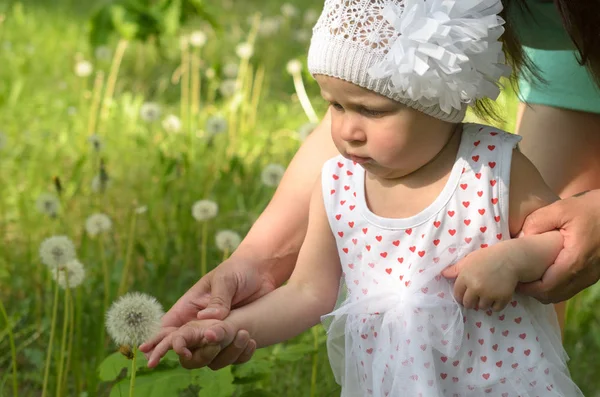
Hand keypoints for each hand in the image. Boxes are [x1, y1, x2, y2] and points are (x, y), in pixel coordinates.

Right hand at [139, 254, 276, 368]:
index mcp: (189, 307)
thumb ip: (217, 299)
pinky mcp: (235, 338)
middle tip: (195, 353)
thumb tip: (205, 318)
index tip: (152, 355)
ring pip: (209, 355)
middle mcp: (200, 324)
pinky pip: (233, 355)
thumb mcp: (225, 280)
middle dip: (188, 355)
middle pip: (185, 348)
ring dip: (220, 352)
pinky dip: (240, 354)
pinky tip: (251, 343)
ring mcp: (218, 333)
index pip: (168, 328)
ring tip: (237, 337)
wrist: (263, 272)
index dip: (157, 343)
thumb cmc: (238, 270)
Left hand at [442, 248, 518, 311]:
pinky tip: (497, 296)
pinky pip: (495, 309)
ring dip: (484, 303)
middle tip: (476, 296)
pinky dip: (496, 305)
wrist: (510, 258)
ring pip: (481, 307)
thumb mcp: (469, 260)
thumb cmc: (487, 257)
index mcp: (465, 278)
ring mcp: (489, 294)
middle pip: (468, 304)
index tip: (465, 295)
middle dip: (471, 301)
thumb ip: (456, 269)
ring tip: (488, 294)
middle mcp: (475, 288)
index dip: (460, 295)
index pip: (458, 294)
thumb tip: (443, 274)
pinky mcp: (502, 298)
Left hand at [517, 190, 599, 302]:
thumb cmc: (592, 207)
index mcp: (575, 261)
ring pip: (564, 293)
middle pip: (554, 296)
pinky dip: (557, 285)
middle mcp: (586, 273)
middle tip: (518, 278)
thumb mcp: (560, 209)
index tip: (513, 278)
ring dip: (545, 289)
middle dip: (533, 291)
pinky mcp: (595, 272)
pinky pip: (572, 286)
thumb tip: (519, 239)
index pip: (546, 288)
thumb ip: (536, 223)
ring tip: (528, 275)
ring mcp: (592, 275)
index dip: (527, 288)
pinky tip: (545, 270)